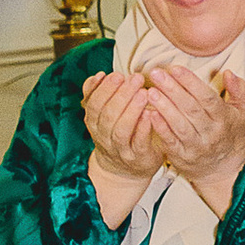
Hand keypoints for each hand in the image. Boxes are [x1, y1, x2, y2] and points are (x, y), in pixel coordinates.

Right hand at [82, 63, 163, 199]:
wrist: (125, 169)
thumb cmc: (117, 133)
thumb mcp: (103, 115)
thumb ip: (98, 94)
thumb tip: (98, 76)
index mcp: (93, 123)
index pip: (94, 104)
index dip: (105, 89)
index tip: (118, 74)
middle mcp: (103, 137)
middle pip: (107, 115)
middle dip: (121, 95)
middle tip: (135, 78)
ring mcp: (119, 149)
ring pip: (121, 129)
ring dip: (132, 110)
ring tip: (144, 93)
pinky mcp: (137, 157)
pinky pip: (138, 142)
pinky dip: (143, 127)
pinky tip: (150, 113)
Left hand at [132, 62, 244, 205]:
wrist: (225, 171)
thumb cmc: (231, 136)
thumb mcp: (243, 113)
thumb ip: (240, 90)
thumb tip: (229, 72)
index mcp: (224, 119)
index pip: (207, 98)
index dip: (191, 82)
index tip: (175, 68)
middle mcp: (210, 133)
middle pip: (190, 109)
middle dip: (172, 89)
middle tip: (156, 73)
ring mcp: (196, 146)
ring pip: (179, 125)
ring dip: (163, 107)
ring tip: (150, 91)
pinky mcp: (182, 157)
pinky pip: (169, 141)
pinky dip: (159, 128)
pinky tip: (148, 114)